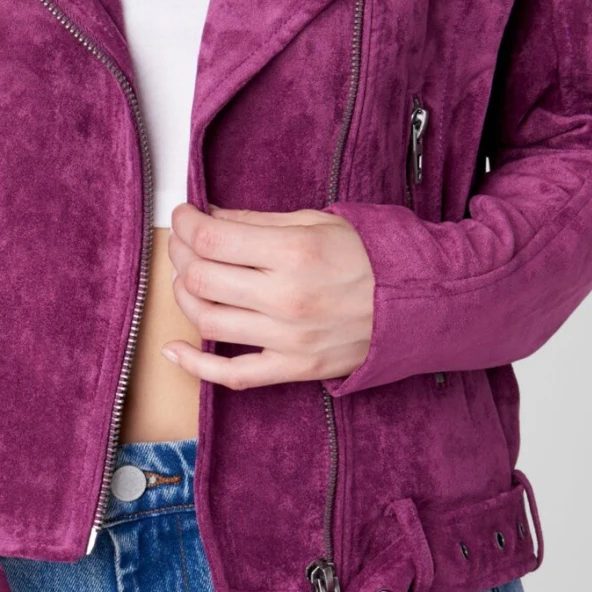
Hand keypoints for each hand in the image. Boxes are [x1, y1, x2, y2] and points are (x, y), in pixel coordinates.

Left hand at [162, 202, 373, 387]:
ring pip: (208, 321)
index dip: (185, 223)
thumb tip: (208, 217)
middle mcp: (286, 297)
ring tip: (188, 279)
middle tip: (184, 242)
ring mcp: (288, 338)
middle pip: (200, 278)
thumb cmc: (369, 257)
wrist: (416, 302)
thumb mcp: (315, 221)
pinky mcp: (294, 368)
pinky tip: (174, 349)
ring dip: (184, 296)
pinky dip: (195, 366)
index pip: (211, 238)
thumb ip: (256, 221)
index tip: (184, 216)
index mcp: (293, 252)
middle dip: (180, 254)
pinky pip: (232, 375)